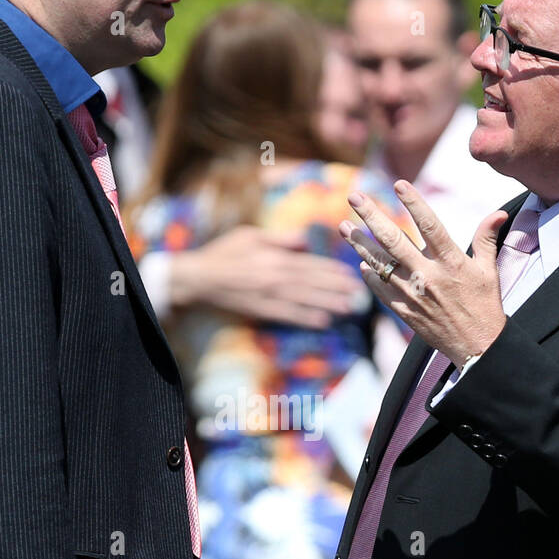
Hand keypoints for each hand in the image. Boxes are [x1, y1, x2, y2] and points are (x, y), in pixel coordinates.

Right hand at [167, 225, 362, 326]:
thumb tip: (305, 239)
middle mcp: (276, 276)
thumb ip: (279, 239)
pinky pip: (289, 316)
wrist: (197, 278)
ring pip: (306, 299)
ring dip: (330, 303)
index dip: (332, 269)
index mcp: (275, 256)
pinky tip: (324, 322)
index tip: (351, 272)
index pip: (310, 263)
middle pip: (314, 282)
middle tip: (360, 292)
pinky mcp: (261, 310)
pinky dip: (307, 319)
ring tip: (350, 308)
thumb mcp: (250, 235)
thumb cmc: (222, 253)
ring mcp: (269, 295)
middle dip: (338, 287)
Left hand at [341, 182, 509, 365]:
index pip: (429, 225)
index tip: (398, 183)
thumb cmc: (485, 306)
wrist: (477, 347)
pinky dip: (370, 276)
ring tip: (343, 226)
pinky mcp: (404, 311)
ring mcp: (412, 294)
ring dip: (360, 244)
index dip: (413, 203)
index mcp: (450, 262)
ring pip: (380, 264)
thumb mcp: (489, 271)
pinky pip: (380, 290)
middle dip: (371, 216)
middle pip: (393, 240)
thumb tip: (499, 212)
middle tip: (354, 196)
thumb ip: (487, 239)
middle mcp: (427, 276)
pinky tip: (362, 263)